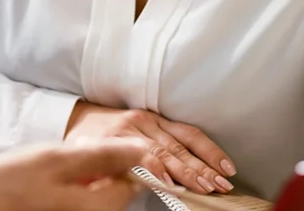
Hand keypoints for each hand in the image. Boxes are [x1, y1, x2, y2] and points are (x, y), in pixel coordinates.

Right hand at [0, 139, 145, 210]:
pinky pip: (75, 203)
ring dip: (79, 177)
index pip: (132, 182)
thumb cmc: (9, 184)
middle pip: (112, 191)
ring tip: (49, 169)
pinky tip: (44, 183)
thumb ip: (102, 154)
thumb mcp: (55, 158)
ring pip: (92, 195)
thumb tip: (141, 149)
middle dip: (94, 168)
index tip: (91, 147)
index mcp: (98, 208)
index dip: (116, 158)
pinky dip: (66, 190)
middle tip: (64, 156)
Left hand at [64, 101, 234, 194]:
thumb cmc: (83, 145)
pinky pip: (186, 131)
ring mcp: (148, 120)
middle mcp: (135, 126)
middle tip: (213, 187)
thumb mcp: (87, 162)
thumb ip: (108, 175)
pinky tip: (221, 160)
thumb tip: (130, 188)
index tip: (173, 186)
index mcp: (115, 138)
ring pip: (183, 141)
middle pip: (169, 150)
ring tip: (224, 177)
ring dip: (206, 161)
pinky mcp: (157, 117)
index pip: (144, 154)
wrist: (79, 116)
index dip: (160, 170)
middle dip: (194, 170)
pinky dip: (206, 147)